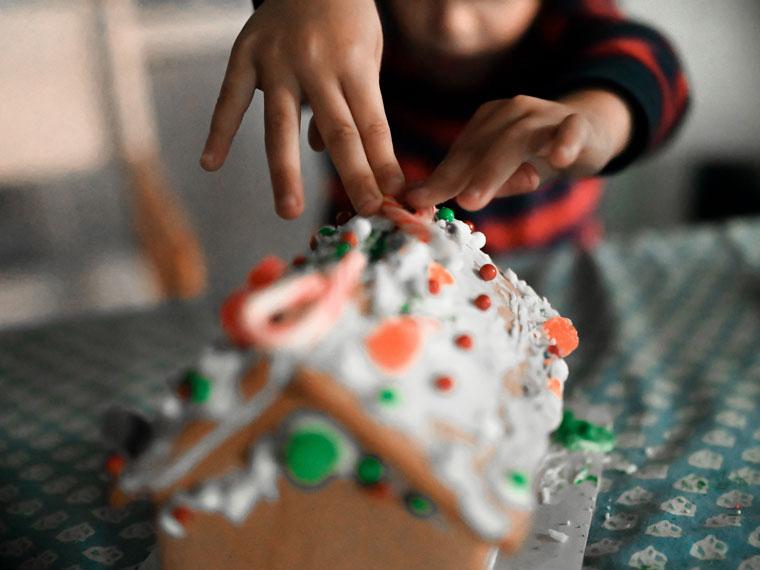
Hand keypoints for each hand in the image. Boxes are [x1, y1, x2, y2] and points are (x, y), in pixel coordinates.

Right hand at [201, 0, 404, 218]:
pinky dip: (219, 130)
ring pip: (281, 124)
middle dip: (353, 176)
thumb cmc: (346, 19)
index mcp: (354, 65)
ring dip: (285, 171)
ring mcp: (278, 62)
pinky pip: (230, 98)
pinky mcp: (245, 55)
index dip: (381, 164)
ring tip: (288, 210)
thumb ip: (353, 103)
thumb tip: (324, 151)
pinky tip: (210, 163)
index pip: (371, 125)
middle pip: (338, 131)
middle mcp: (318, 65)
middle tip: (363, 213)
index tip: (391, 199)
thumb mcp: (366, 53)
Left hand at [406, 91, 631, 210]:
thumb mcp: (501, 171)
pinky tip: (559, 158)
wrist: (591, 129)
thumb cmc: (537, 155)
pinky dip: (565, 142)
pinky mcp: (578, 124)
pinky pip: (571, 130)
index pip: (461, 154)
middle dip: (461, 176)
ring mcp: (545, 116)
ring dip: (494, 170)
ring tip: (474, 198)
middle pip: (483, 146)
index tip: (415, 202)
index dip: (440, 178)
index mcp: (489, 123)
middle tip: (445, 204)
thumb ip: (469, 182)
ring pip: (518, 139)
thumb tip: (420, 200)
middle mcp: (513, 113)